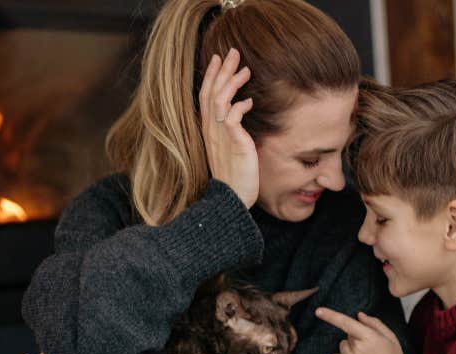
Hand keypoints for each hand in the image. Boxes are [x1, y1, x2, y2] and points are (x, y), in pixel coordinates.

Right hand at [200, 48, 257, 207]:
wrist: (231, 199)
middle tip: (232, 52)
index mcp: (208, 130)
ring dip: (232, 82)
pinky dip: (239, 106)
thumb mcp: (229, 148)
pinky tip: (249, 101)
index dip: (211, 76)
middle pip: (212, 92)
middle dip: (222, 70)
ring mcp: (220, 136)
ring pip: (220, 100)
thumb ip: (231, 129)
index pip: (206, 96)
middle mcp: (211, 130)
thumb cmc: (233, 176)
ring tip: (244, 69)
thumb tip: (241, 108)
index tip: (218, 59)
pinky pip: (232, 118)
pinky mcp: (233, 143)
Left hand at [315, 308, 404, 353]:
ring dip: (350, 349)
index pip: (345, 322)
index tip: (318, 311)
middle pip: (347, 336)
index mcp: (369, 337)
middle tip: (369, 349)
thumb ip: (374, 323)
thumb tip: (359, 315)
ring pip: (342, 346)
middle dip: (356, 338)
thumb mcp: (390, 337)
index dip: (330, 315)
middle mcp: (357, 349)